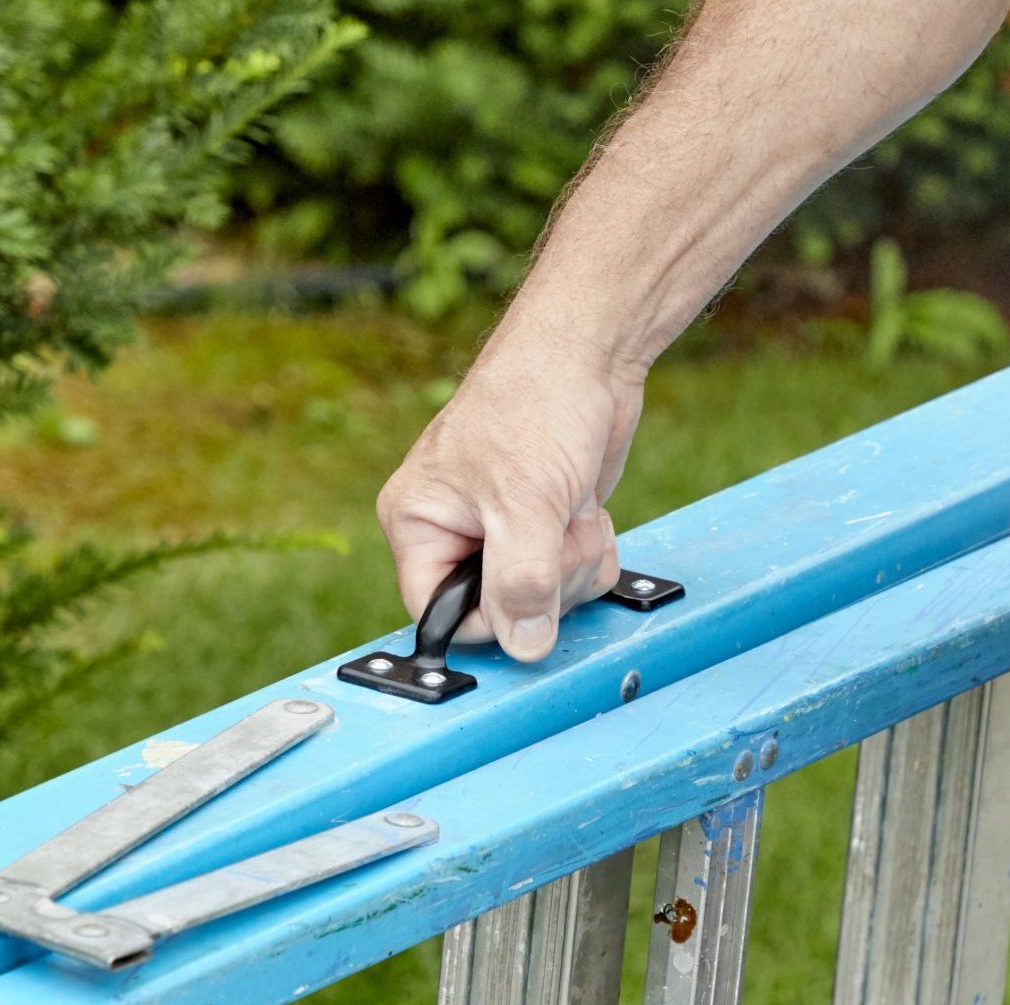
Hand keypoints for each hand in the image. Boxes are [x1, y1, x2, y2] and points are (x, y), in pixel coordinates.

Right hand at [376, 334, 643, 660]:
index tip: (530, 597)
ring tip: (571, 510)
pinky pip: (571, 575)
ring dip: (573, 563)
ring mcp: (503, 531)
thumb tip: (522, 646)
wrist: (591, 352)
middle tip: (558, 533)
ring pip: (542, 598)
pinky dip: (590, 550)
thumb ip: (522, 582)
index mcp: (418, 523)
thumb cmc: (537, 400)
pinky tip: (587, 511)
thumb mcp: (526, 504)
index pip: (439, 613)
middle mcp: (454, 532)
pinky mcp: (545, 526)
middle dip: (546, 581)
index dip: (490, 618)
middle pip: (498, 612)